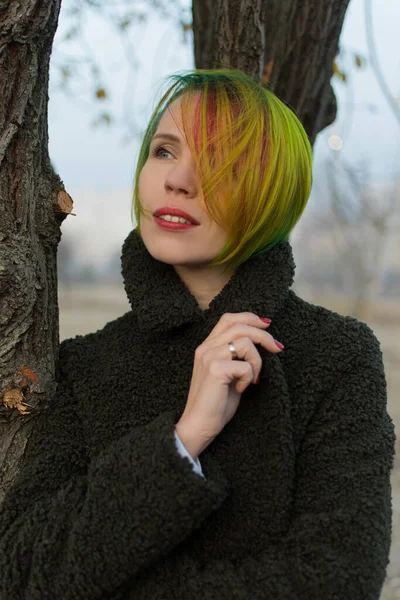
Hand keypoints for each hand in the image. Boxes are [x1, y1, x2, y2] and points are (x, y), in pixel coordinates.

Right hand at [175, 312, 283, 459]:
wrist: (199, 425)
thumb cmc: (216, 403)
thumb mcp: (228, 373)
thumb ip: (237, 355)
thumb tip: (261, 342)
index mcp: (207, 346)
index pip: (228, 319)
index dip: (250, 318)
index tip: (267, 325)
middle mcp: (206, 347)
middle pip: (240, 326)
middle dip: (263, 335)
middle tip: (277, 349)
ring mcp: (209, 357)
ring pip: (245, 342)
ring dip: (257, 361)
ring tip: (252, 378)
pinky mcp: (215, 369)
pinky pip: (245, 365)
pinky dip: (249, 377)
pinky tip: (241, 389)